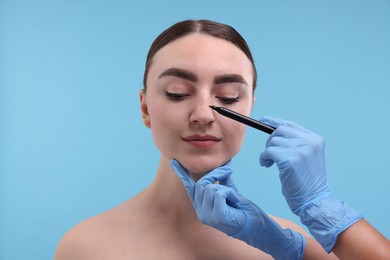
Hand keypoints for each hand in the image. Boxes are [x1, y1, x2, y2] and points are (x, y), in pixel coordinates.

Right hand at [171, 159, 304, 259]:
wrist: (254, 225)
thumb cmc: (241, 209)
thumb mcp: (228, 190)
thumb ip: (222, 178)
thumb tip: (224, 162)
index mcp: (201, 205)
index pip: (189, 186)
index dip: (182, 173)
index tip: (173, 161)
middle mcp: (200, 211)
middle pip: (201, 183)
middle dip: (216, 173)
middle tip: (228, 170)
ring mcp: (207, 216)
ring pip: (210, 187)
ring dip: (226, 187)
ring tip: (232, 197)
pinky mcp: (217, 216)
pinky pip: (220, 193)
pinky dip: (230, 193)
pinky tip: (234, 202)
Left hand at [259, 116, 361, 251]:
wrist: (315, 201)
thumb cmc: (307, 182)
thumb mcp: (306, 157)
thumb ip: (295, 143)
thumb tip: (273, 130)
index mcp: (316, 139)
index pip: (291, 125)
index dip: (275, 121)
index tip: (264, 120)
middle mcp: (310, 142)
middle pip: (280, 131)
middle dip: (270, 141)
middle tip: (269, 155)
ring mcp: (301, 150)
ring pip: (273, 142)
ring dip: (267, 153)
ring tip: (271, 164)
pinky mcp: (290, 159)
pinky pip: (268, 152)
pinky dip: (264, 158)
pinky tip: (267, 166)